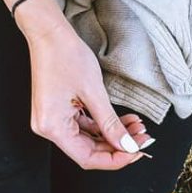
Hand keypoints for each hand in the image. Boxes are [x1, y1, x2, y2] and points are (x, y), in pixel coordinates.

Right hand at [24, 11, 153, 170]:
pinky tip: (123, 120)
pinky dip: (103, 124)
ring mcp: (52, 120)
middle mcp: (49, 128)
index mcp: (53, 127)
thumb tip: (127, 146)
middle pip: (88, 150)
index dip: (115, 159)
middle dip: (118, 145)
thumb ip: (111, 124)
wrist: (49, 32)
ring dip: (113, 134)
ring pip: (88, 139)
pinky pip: (84, 126)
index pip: (87, 158)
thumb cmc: (66, 56)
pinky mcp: (58, 111)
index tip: (137, 152)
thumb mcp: (94, 92)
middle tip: (143, 138)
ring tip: (137, 126)